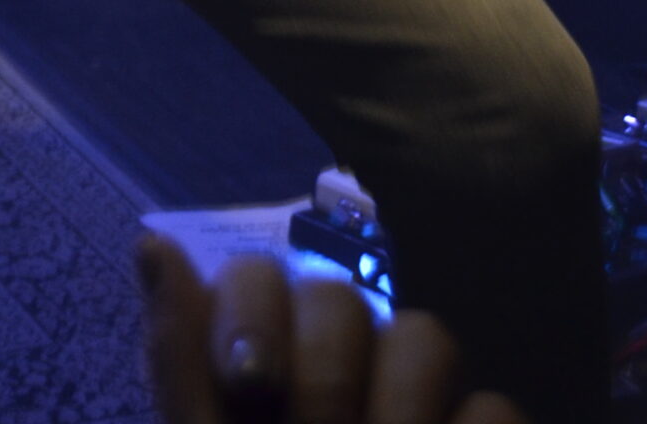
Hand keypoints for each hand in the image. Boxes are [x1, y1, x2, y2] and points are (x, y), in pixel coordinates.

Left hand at [138, 241, 525, 423]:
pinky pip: (495, 406)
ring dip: (401, 413)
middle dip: (324, 381)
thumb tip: (151, 240)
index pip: (259, 278)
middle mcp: (340, 366)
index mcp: (263, 368)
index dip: (254, 318)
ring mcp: (418, 400)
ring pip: (429, 335)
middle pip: (342, 299)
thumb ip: (179, 360)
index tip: (249, 387)